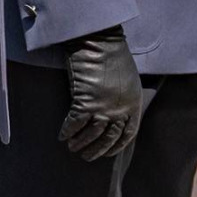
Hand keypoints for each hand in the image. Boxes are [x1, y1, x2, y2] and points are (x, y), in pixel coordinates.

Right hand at [58, 26, 142, 160]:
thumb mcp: (128, 79)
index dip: (115, 146)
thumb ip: (123, 99)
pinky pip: (74, 124)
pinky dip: (68, 131)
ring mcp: (103, 107)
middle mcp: (120, 109)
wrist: (99, 40)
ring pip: (90, 134)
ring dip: (80, 143)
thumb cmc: (112, 54)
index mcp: (133, 104)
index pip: (127, 134)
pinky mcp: (86, 102)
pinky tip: (62, 135)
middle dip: (96, 150)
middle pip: (108, 138)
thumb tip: (113, 115)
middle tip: (85, 156)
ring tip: (72, 146)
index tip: (106, 153)